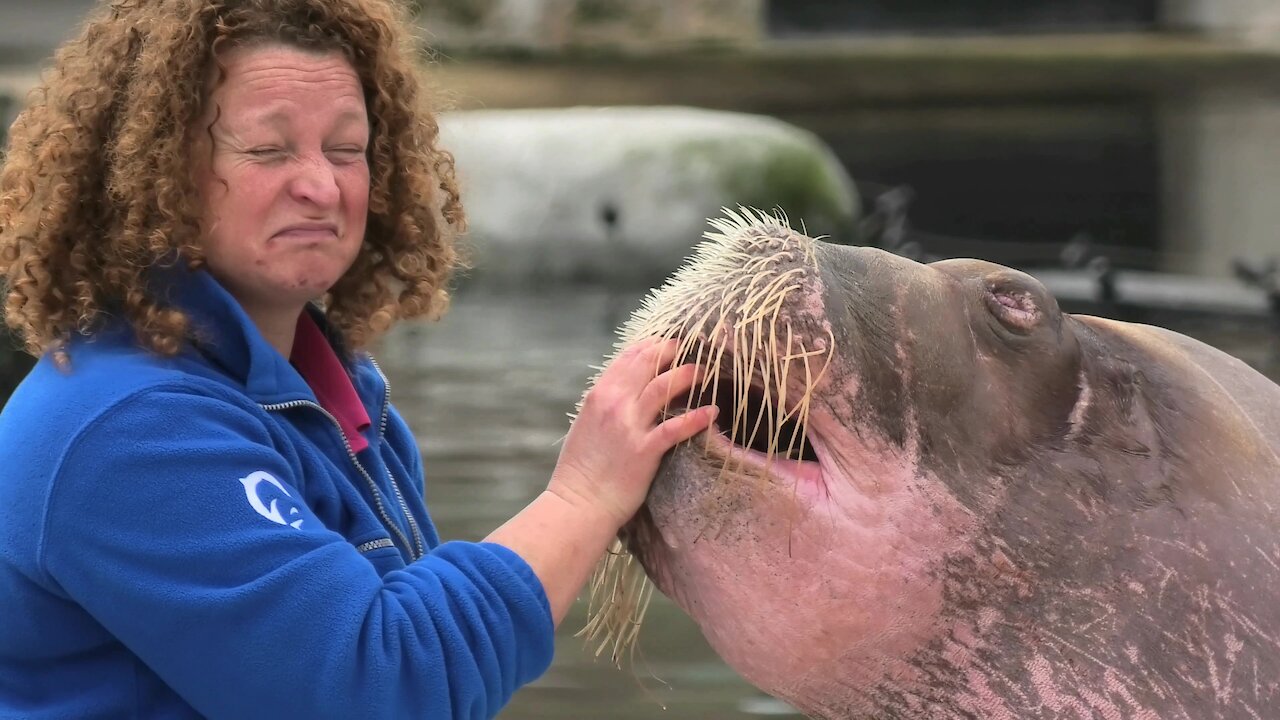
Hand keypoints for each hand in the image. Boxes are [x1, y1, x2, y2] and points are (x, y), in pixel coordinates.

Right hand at [548, 337, 717, 528]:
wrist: (579, 503)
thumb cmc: (581, 470)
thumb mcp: (587, 425)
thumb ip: (605, 405)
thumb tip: (624, 392)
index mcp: (599, 395)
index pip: (628, 358)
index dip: (651, 346)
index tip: (667, 344)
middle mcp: (614, 404)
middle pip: (648, 364)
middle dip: (671, 352)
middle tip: (689, 350)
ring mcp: (630, 426)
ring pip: (663, 387)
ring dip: (686, 375)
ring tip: (703, 372)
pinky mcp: (645, 450)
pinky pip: (675, 427)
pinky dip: (696, 417)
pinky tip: (712, 412)